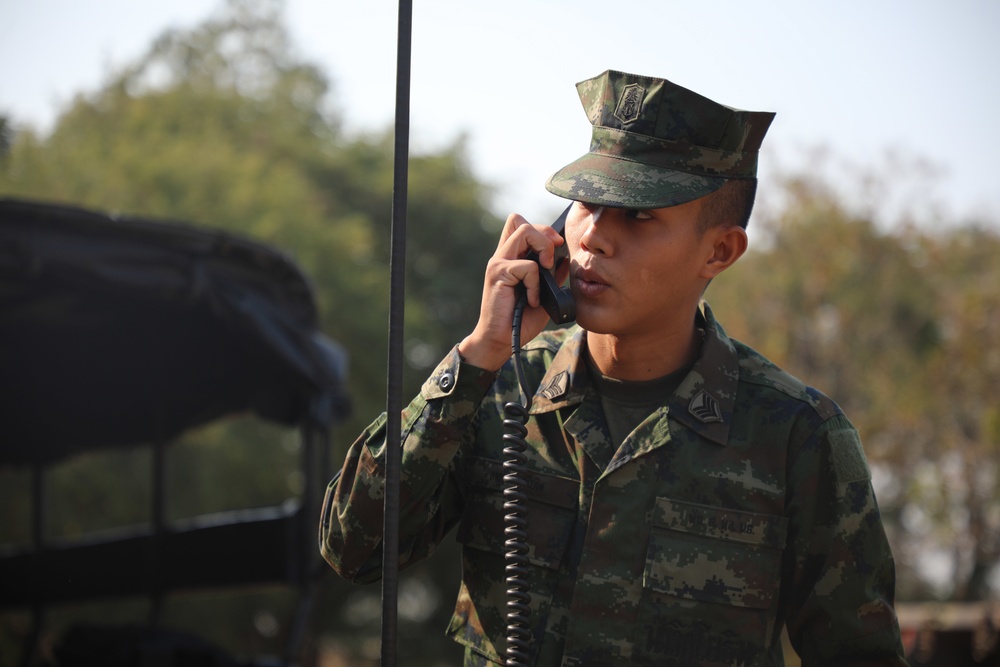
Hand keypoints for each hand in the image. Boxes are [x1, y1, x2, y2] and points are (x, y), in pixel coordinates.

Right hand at [458, 213, 568, 370]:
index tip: (556, 248)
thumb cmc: (521, 319)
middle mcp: (502, 256)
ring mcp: (498, 264)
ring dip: (543, 249)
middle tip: (550, 258)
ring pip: (525, 232)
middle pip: (519, 220)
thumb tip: (565, 258)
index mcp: (511, 258)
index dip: (541, 230)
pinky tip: (532, 299)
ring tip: (544, 272)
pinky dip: (535, 283)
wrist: (501, 340)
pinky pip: (527, 266)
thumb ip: (552, 275)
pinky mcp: (498, 274)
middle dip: (543, 233)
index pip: (521, 224)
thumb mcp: (544, 293)